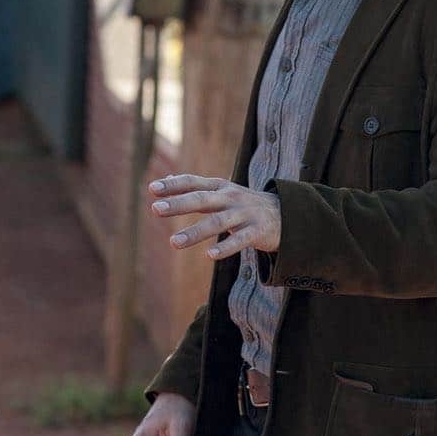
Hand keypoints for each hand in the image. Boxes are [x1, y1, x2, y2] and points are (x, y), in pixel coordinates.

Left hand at [148, 173, 281, 260]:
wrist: (284, 214)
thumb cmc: (244, 204)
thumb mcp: (222, 191)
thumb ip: (196, 187)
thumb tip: (167, 180)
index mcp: (220, 187)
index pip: (193, 183)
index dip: (173, 185)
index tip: (152, 189)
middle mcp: (231, 198)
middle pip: (202, 200)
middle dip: (179, 204)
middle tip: (156, 210)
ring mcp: (244, 214)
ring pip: (218, 223)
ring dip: (195, 232)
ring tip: (174, 243)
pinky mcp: (257, 231)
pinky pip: (240, 240)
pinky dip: (225, 248)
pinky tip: (209, 255)